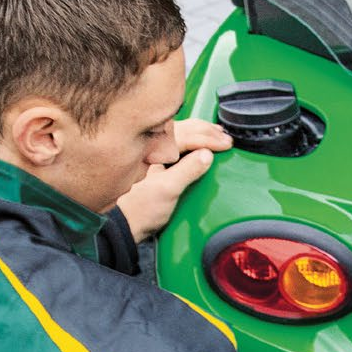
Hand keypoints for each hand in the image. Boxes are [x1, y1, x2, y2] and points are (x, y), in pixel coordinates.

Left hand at [116, 118, 231, 242]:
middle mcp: (150, 144)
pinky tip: (197, 141)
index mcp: (152, 147)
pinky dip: (190, 138)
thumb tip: (206, 155)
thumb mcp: (167, 190)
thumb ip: (187, 170)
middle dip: (206, 131)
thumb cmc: (140, 208)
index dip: (208, 139)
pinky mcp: (153, 159)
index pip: (186, 136)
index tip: (225, 144)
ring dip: (199, 132)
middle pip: (183, 128)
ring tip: (216, 133)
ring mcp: (151, 151)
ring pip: (179, 132)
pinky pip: (175, 141)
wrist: (125, 222)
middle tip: (225, 137)